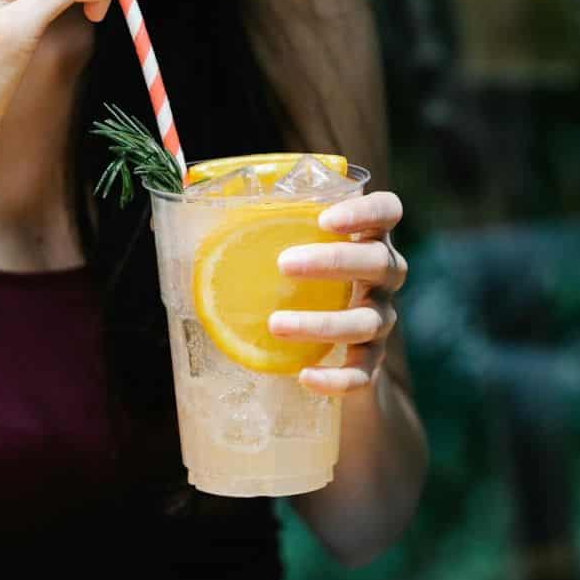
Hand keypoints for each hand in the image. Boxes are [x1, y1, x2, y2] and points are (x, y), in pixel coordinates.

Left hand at [271, 192, 407, 395]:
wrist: (335, 354)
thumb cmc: (300, 283)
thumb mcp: (288, 249)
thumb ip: (257, 226)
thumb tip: (192, 201)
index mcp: (368, 239)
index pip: (387, 211)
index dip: (365, 211)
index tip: (324, 219)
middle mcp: (384, 278)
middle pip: (379, 262)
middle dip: (334, 261)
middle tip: (283, 264)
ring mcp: (382, 320)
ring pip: (367, 321)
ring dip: (322, 323)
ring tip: (276, 324)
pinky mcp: (373, 362)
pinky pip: (363, 373)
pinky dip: (336, 378)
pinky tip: (304, 377)